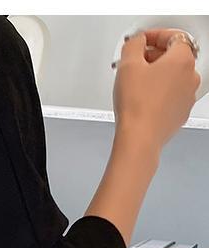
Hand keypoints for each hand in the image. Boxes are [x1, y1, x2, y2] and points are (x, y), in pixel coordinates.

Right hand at [114, 29, 199, 150]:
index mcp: (183, 60)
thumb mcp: (128, 62)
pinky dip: (159, 92)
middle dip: (155, 55)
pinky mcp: (180, 114)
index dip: (154, 35)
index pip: (173, 36)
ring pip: (173, 77)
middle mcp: (190, 78)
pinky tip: (143, 97)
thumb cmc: (137, 106)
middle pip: (175, 57)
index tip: (142, 40)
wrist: (139, 139)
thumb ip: (135, 43)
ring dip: (157, 74)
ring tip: (136, 80)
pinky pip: (171, 95)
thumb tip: (138, 42)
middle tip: (136, 60)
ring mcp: (187, 98)